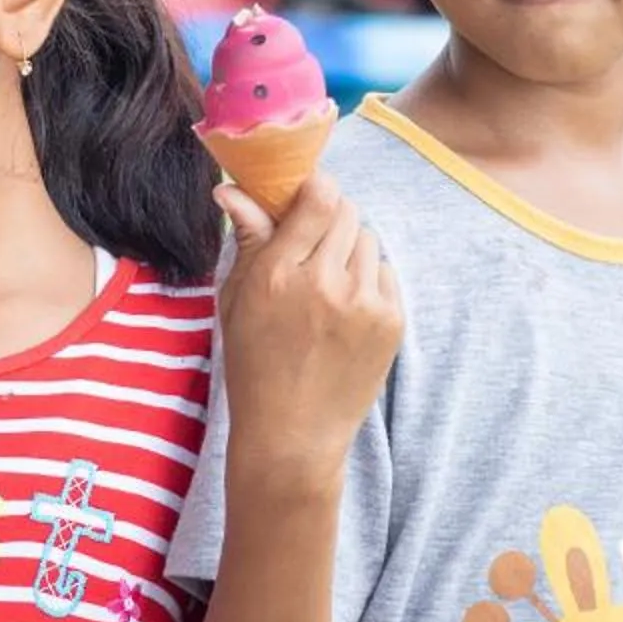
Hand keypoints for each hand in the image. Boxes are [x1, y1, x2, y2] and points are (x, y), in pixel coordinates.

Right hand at [215, 172, 401, 486]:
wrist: (292, 434)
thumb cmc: (253, 366)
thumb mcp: (236, 301)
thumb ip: (246, 239)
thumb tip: (231, 189)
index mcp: (277, 274)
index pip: (318, 197)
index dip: (315, 187)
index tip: (306, 194)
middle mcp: (325, 283)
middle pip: (346, 212)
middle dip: (329, 218)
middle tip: (312, 245)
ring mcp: (364, 303)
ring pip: (368, 239)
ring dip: (349, 248)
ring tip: (327, 283)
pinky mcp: (391, 321)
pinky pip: (386, 272)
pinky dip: (368, 278)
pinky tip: (344, 308)